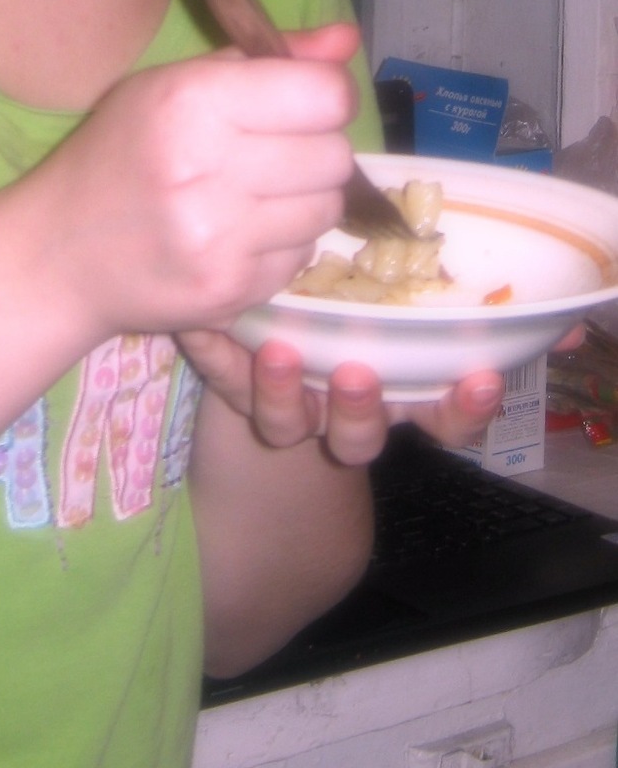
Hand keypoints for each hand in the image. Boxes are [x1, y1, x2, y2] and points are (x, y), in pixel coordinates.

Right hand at [34, 23, 360, 342]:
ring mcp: (218, 237)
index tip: (301, 106)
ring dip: (303, 200)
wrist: (59, 252)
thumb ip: (265, 59)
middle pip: (334, 154)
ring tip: (253, 197)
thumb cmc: (119, 154)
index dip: (324, 97)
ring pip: (327, 209)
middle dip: (314, 151)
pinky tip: (237, 237)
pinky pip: (302, 257)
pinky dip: (280, 245)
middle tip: (271, 156)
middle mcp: (206, 168)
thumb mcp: (173, 85)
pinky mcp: (229, 290)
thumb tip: (346, 41)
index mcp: (191, 101)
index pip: (324, 95)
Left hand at [176, 332, 506, 465]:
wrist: (262, 442)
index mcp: (397, 398)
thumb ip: (493, 327)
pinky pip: (219, 376)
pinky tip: (198, 324)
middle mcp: (344, 413)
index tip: (476, 381)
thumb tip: (570, 324)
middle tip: (357, 374)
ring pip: (288, 417)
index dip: (462, 407)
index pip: (443, 419)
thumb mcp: (423, 334)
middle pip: (361, 429)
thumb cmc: (362, 344)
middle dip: (362, 406)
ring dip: (281, 390)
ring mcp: (288, 410)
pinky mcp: (232, 392)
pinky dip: (209, 348)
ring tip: (275, 352)